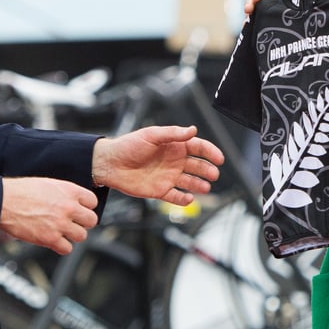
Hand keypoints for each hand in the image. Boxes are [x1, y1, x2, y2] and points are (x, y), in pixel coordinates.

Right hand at [0, 177, 98, 254]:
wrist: (3, 201)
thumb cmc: (21, 191)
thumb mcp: (49, 184)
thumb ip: (65, 193)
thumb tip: (75, 202)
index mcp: (69, 191)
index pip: (93, 201)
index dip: (86, 207)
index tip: (81, 210)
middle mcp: (68, 207)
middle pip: (91, 220)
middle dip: (83, 222)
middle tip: (74, 223)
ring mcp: (60, 224)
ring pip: (81, 236)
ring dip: (72, 235)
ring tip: (62, 231)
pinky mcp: (50, 238)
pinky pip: (67, 249)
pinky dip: (61, 246)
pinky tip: (54, 240)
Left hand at [91, 125, 223, 206]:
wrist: (109, 163)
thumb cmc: (128, 145)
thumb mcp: (151, 134)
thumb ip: (173, 133)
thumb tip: (193, 130)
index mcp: (174, 146)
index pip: (198, 148)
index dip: (210, 152)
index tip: (219, 158)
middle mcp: (174, 161)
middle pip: (197, 166)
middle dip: (207, 170)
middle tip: (214, 174)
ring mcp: (168, 177)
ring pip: (190, 182)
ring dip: (199, 185)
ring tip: (206, 187)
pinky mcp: (160, 191)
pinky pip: (176, 197)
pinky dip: (184, 199)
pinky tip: (189, 198)